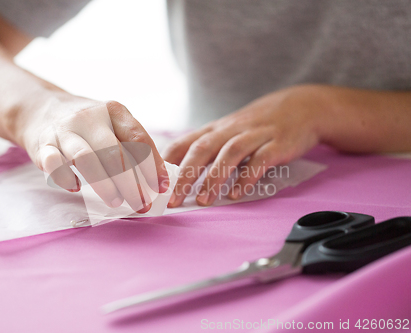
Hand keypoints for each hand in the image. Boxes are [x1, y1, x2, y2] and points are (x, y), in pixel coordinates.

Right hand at [13, 93, 168, 212]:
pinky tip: (76, 188)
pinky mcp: (42, 145)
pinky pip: (54, 164)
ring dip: (105, 185)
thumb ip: (132, 145)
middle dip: (132, 183)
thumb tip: (157, 179)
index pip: (138, 139)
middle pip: (115, 152)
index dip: (153, 165)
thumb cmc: (86, 124)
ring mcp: (64, 130)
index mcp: (113, 111)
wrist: (40, 108)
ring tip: (116, 202)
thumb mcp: (111, 123)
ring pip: (87, 159)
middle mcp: (89, 117)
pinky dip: (65, 178)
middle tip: (141, 204)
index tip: (161, 187)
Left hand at [164, 85, 328, 206]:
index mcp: (214, 130)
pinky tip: (237, 193)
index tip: (152, 183)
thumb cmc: (256, 124)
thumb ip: (206, 150)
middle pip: (202, 149)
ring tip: (203, 200)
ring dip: (214, 178)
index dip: (166, 162)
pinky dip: (247, 176)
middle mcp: (230, 130)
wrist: (301, 106)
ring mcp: (254, 135)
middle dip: (185, 175)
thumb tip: (178, 175)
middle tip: (173, 200)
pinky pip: (260, 160)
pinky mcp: (277, 143)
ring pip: (229, 154)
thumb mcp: (227, 132)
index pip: (183, 143)